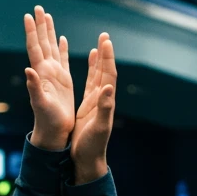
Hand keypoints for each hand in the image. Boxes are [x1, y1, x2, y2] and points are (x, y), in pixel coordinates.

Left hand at [24, 6, 74, 150]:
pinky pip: (62, 60)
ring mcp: (54, 75)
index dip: (31, 31)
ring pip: (52, 48)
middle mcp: (46, 71)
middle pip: (42, 43)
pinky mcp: (63, 81)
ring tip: (47, 16)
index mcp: (42, 73)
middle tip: (38, 7)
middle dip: (40, 25)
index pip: (35, 47)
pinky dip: (62, 48)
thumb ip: (34, 87)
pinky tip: (62, 39)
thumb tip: (28, 70)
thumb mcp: (41, 104)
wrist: (53, 131)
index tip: (28, 15)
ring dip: (49, 32)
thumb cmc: (47, 120)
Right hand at [71, 33, 116, 183]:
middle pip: (105, 72)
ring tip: (100, 44)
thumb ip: (104, 107)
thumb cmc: (93, 146)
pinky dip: (92, 71)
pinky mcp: (88, 106)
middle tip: (104, 35)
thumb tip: (107, 88)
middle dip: (105, 54)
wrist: (87, 160)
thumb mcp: (99, 127)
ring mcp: (96, 102)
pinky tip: (92, 63)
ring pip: (99, 75)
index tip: (106, 41)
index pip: (108, 75)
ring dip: (100, 60)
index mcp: (105, 102)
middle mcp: (103, 100)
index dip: (108, 58)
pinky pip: (91, 84)